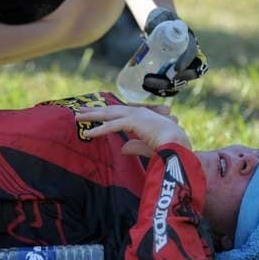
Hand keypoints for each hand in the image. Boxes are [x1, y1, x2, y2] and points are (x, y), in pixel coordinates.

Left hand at [75, 105, 190, 157]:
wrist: (180, 145)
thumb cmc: (171, 147)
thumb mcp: (149, 147)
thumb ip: (136, 146)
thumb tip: (123, 149)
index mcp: (144, 117)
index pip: (121, 113)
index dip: (107, 113)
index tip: (95, 114)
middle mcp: (139, 112)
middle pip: (112, 110)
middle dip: (95, 110)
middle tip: (80, 110)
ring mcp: (137, 115)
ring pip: (108, 114)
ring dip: (92, 116)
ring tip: (77, 117)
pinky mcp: (134, 122)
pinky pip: (112, 126)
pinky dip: (99, 130)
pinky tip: (88, 133)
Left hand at [141, 8, 208, 97]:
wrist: (159, 26)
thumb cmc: (161, 20)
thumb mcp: (161, 16)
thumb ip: (160, 18)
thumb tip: (155, 26)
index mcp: (190, 43)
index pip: (193, 54)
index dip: (186, 62)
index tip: (176, 68)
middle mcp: (190, 58)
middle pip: (190, 74)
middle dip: (174, 80)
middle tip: (154, 77)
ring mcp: (182, 69)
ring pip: (179, 84)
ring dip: (163, 87)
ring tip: (145, 83)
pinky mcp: (171, 76)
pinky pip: (170, 88)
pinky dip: (159, 90)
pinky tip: (145, 87)